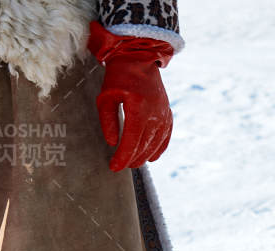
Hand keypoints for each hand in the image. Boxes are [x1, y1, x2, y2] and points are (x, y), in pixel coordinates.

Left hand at [89, 23, 174, 171]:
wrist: (139, 58)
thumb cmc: (118, 76)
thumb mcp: (106, 96)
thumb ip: (108, 121)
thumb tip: (113, 143)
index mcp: (138, 108)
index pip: (131, 141)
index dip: (123, 157)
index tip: (114, 167)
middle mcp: (155, 114)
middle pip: (144, 146)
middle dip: (132, 159)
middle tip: (121, 166)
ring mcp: (164, 114)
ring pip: (155, 144)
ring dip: (144, 156)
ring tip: (133, 163)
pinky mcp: (168, 113)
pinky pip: (166, 136)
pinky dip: (159, 148)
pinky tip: (152, 157)